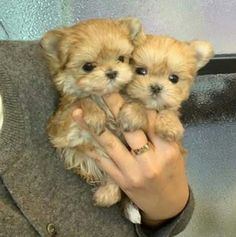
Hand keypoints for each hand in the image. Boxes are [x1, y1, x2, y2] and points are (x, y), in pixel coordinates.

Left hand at [72, 93, 188, 225]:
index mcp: (168, 150)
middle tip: (101, 89)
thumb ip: (162, 131)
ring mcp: (131, 172)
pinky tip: (80, 137)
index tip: (124, 89)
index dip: (137, 104)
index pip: (151, 120)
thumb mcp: (176, 152)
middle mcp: (149, 160)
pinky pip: (102, 161)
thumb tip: (147, 108)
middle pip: (129, 127)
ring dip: (93, 126)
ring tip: (78, 111)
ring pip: (110, 143)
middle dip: (114, 105)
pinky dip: (91, 148)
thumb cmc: (174, 175)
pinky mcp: (120, 180)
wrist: (168, 205)